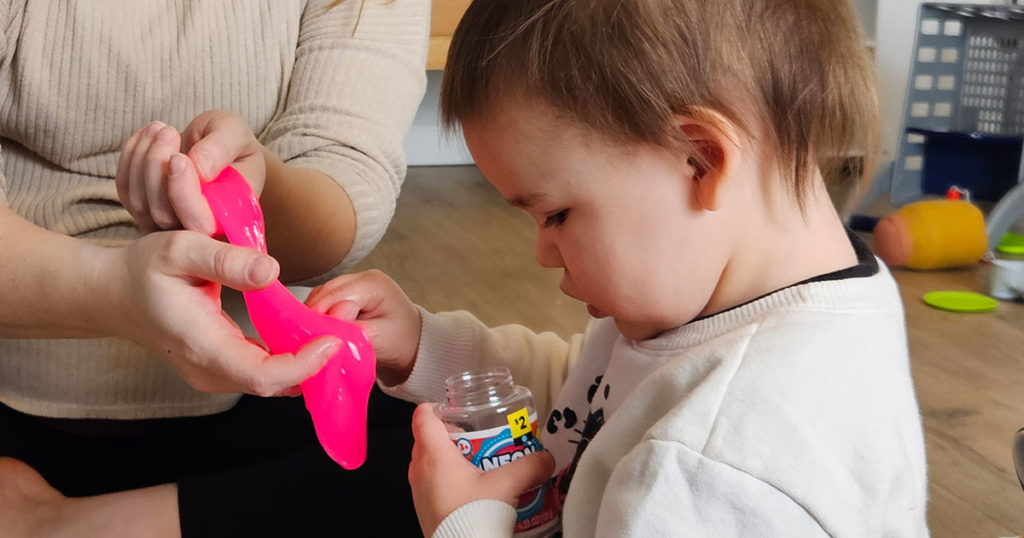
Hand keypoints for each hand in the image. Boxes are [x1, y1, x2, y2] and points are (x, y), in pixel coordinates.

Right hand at [105, 230, 337, 395]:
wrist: (112, 295)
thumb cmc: (143, 269)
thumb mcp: (180, 248)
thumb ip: (226, 260)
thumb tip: (272, 270)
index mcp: (201, 345)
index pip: (263, 376)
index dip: (303, 365)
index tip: (333, 339)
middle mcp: (208, 371)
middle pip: (273, 385)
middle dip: (314, 364)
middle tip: (347, 330)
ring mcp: (212, 376)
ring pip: (270, 383)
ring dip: (305, 362)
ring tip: (333, 330)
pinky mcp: (217, 370)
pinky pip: (261, 374)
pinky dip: (289, 359)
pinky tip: (308, 335)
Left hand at [115, 110, 265, 234]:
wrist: (216, 148)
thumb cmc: (232, 144)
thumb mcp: (235, 135)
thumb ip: (222, 149)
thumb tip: (199, 168)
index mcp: (230, 219)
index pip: (201, 223)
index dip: (183, 194)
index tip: (177, 158)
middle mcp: (198, 232)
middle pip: (164, 215)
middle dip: (157, 168)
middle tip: (169, 131)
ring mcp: (168, 224)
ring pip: (140, 204)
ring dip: (142, 158)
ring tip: (161, 128)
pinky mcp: (145, 210)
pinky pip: (126, 191)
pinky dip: (130, 158)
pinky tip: (147, 136)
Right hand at [305, 270, 421, 382]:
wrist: (410, 341)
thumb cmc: (400, 340)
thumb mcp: (380, 338)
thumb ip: (354, 328)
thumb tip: (330, 319)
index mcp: (373, 283)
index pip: (337, 295)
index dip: (322, 316)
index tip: (315, 338)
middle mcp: (360, 277)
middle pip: (325, 292)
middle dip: (315, 316)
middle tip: (308, 340)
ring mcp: (350, 282)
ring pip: (320, 295)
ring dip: (314, 315)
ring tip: (311, 337)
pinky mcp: (343, 292)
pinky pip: (322, 301)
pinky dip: (318, 315)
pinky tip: (317, 331)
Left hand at [408, 404, 554, 536]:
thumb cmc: (472, 517)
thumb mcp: (507, 485)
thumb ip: (530, 466)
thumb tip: (546, 458)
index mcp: (433, 454)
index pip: (423, 416)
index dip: (438, 406)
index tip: (459, 409)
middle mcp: (420, 470)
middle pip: (430, 438)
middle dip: (455, 435)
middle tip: (480, 438)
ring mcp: (419, 492)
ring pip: (432, 462)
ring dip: (454, 459)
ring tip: (482, 465)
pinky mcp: (426, 510)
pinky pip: (434, 484)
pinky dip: (452, 480)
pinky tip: (477, 491)